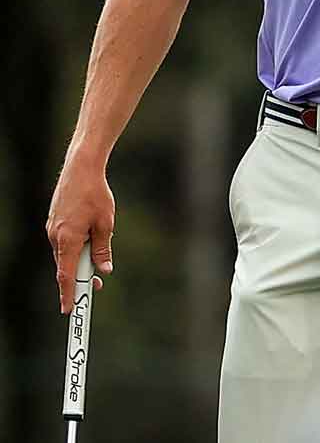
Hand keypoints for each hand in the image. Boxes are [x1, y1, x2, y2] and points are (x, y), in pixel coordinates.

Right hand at [45, 157, 114, 312]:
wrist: (81, 170)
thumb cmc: (95, 195)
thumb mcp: (105, 224)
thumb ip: (102, 249)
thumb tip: (103, 270)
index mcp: (67, 240)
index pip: (66, 275)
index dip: (68, 294)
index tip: (69, 310)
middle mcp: (55, 237)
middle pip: (66, 266)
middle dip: (80, 279)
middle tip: (97, 288)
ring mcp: (53, 229)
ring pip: (66, 254)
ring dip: (80, 262)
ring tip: (97, 267)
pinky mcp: (55, 222)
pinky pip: (64, 243)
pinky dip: (75, 249)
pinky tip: (87, 245)